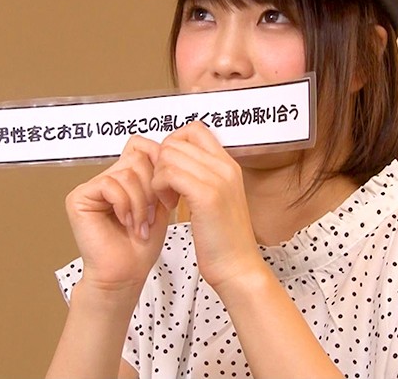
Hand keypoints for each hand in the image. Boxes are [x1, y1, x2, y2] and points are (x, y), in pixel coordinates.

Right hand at [64, 135, 168, 293]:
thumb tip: (165, 149)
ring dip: (141, 202)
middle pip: (137, 157)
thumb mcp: (160, 201)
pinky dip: (125, 205)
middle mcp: (107, 178)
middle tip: (152, 215)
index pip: (141, 146)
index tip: (168, 193)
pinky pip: (110, 184)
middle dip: (152, 188)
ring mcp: (91, 187)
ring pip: (127, 173)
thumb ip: (159, 175)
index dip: (158, 163)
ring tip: (140, 224)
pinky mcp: (79, 197)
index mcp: (125, 176)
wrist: (126, 273)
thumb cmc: (141, 244)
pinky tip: (126, 223)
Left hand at [151, 122, 263, 287]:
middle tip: (166, 188)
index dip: (174, 144)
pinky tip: (169, 205)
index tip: (171, 170)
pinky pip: (169, 174)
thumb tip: (179, 163)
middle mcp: (225, 167)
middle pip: (177, 140)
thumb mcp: (218, 200)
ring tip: (167, 199)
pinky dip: (160, 188)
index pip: (194, 130)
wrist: (238, 268)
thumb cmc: (224, 240)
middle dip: (161, 162)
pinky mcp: (207, 196)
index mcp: (229, 165)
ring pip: (169, 155)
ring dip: (159, 176)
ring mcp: (218, 179)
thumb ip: (204, 178)